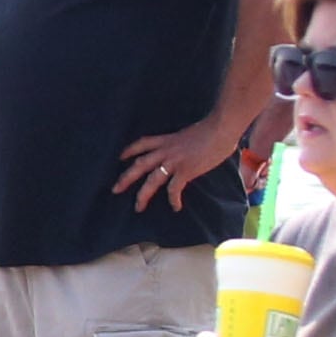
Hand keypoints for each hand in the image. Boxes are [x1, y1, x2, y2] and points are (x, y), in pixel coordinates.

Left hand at [114, 118, 240, 211]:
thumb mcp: (190, 133)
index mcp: (166, 140)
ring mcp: (174, 162)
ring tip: (138, 207)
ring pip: (151, 181)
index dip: (129, 150)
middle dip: (125, 178)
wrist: (220, 129)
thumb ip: (183, 143)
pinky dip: (173, 199)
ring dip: (143, 195)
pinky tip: (176, 207)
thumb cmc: (212, 129)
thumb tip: (190, 150)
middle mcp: (165, 151)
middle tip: (115, 190)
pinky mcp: (185, 171)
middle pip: (139, 165)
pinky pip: (174, 189)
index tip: (121, 157)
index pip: (142, 144)